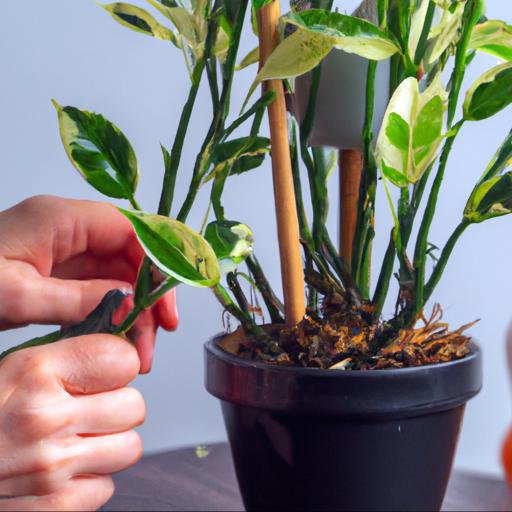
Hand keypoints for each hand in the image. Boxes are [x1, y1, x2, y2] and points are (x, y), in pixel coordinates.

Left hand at [0, 195, 178, 372]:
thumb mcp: (16, 295)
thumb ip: (77, 297)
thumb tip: (127, 300)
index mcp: (60, 219)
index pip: (129, 229)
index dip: (156, 262)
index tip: (165, 301)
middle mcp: (68, 230)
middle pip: (128, 256)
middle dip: (147, 296)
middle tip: (156, 336)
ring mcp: (62, 251)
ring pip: (116, 275)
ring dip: (133, 311)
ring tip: (138, 350)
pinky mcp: (56, 271)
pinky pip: (97, 289)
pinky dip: (112, 313)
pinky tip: (116, 339)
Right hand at [0, 335, 143, 509]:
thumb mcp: (13, 369)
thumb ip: (66, 357)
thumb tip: (122, 350)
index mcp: (36, 372)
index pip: (124, 359)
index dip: (119, 365)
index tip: (107, 372)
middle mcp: (46, 417)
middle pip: (134, 405)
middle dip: (116, 406)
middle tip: (88, 410)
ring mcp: (52, 467)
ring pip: (130, 446)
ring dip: (109, 444)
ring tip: (77, 441)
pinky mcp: (56, 507)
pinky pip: (106, 487)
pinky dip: (90, 480)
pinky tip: (60, 473)